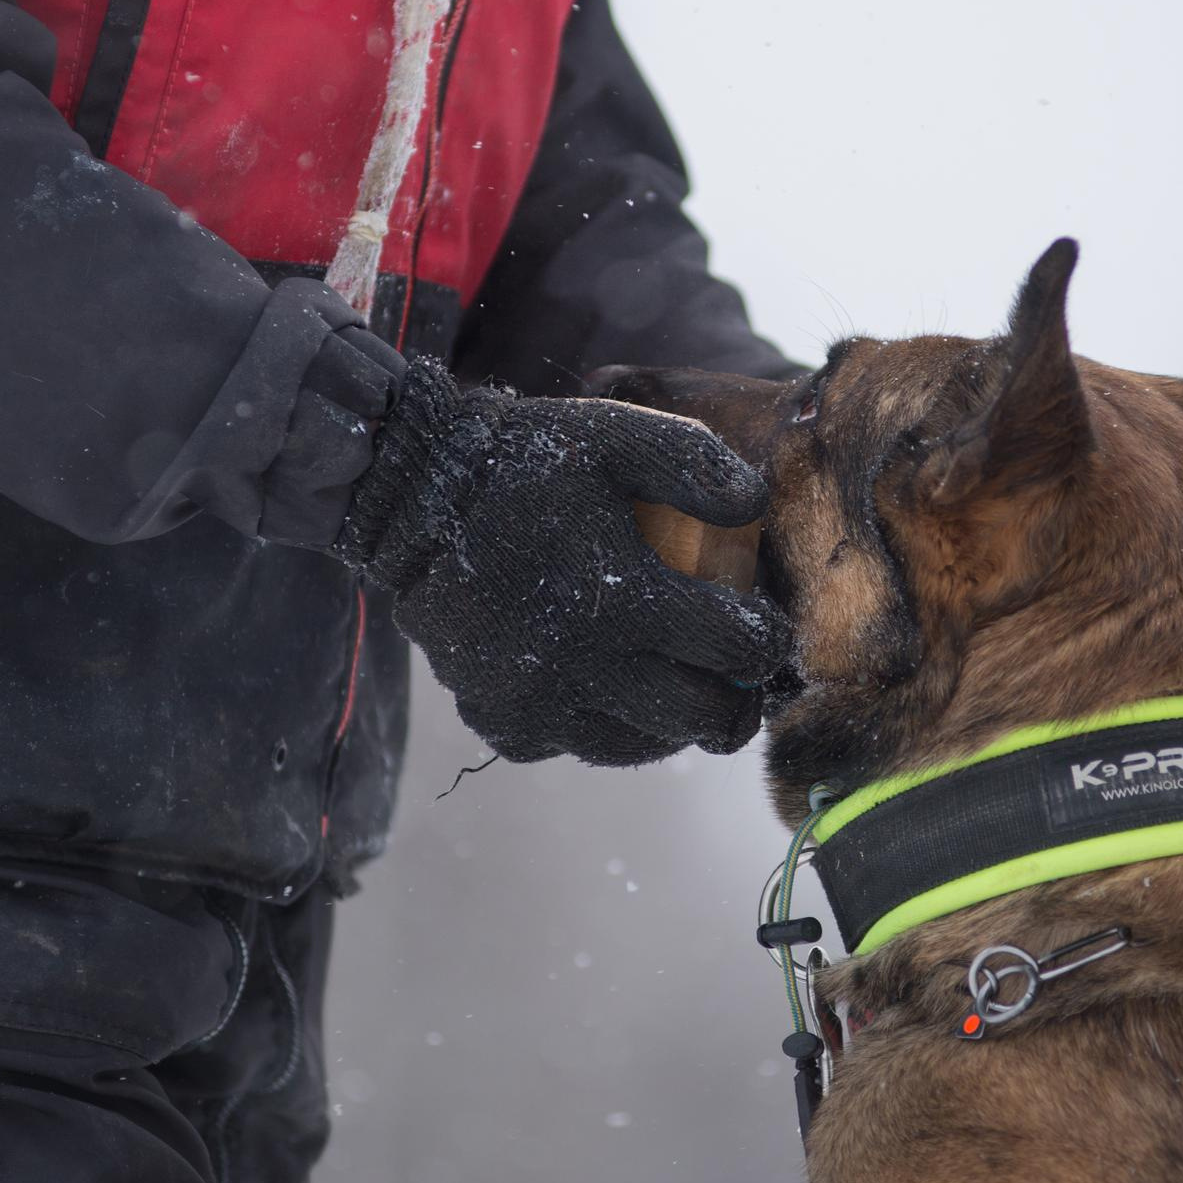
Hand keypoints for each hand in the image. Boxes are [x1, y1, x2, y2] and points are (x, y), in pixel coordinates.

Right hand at [336, 361, 790, 764]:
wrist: (415, 496)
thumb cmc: (529, 461)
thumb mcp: (618, 437)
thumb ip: (696, 466)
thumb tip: (757, 508)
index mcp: (623, 597)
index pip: (735, 648)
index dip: (767, 642)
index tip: (763, 629)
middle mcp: (582, 665)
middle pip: (697, 719)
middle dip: (734, 702)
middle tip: (736, 679)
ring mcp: (535, 702)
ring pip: (638, 745)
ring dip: (668, 721)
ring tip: (674, 684)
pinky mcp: (499, 721)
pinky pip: (570, 744)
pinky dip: (596, 725)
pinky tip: (601, 686)